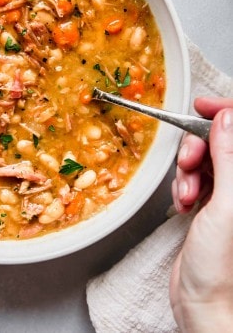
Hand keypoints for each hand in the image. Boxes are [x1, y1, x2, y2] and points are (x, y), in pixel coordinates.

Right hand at [170, 98, 232, 330]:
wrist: (207, 304)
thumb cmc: (226, 267)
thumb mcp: (228, 206)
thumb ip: (229, 158)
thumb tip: (227, 119)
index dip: (228, 113)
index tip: (202, 106)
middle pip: (224, 144)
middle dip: (200, 148)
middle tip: (188, 161)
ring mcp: (232, 196)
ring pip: (207, 160)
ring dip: (189, 172)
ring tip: (185, 194)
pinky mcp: (214, 205)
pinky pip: (196, 179)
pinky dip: (185, 186)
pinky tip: (184, 204)